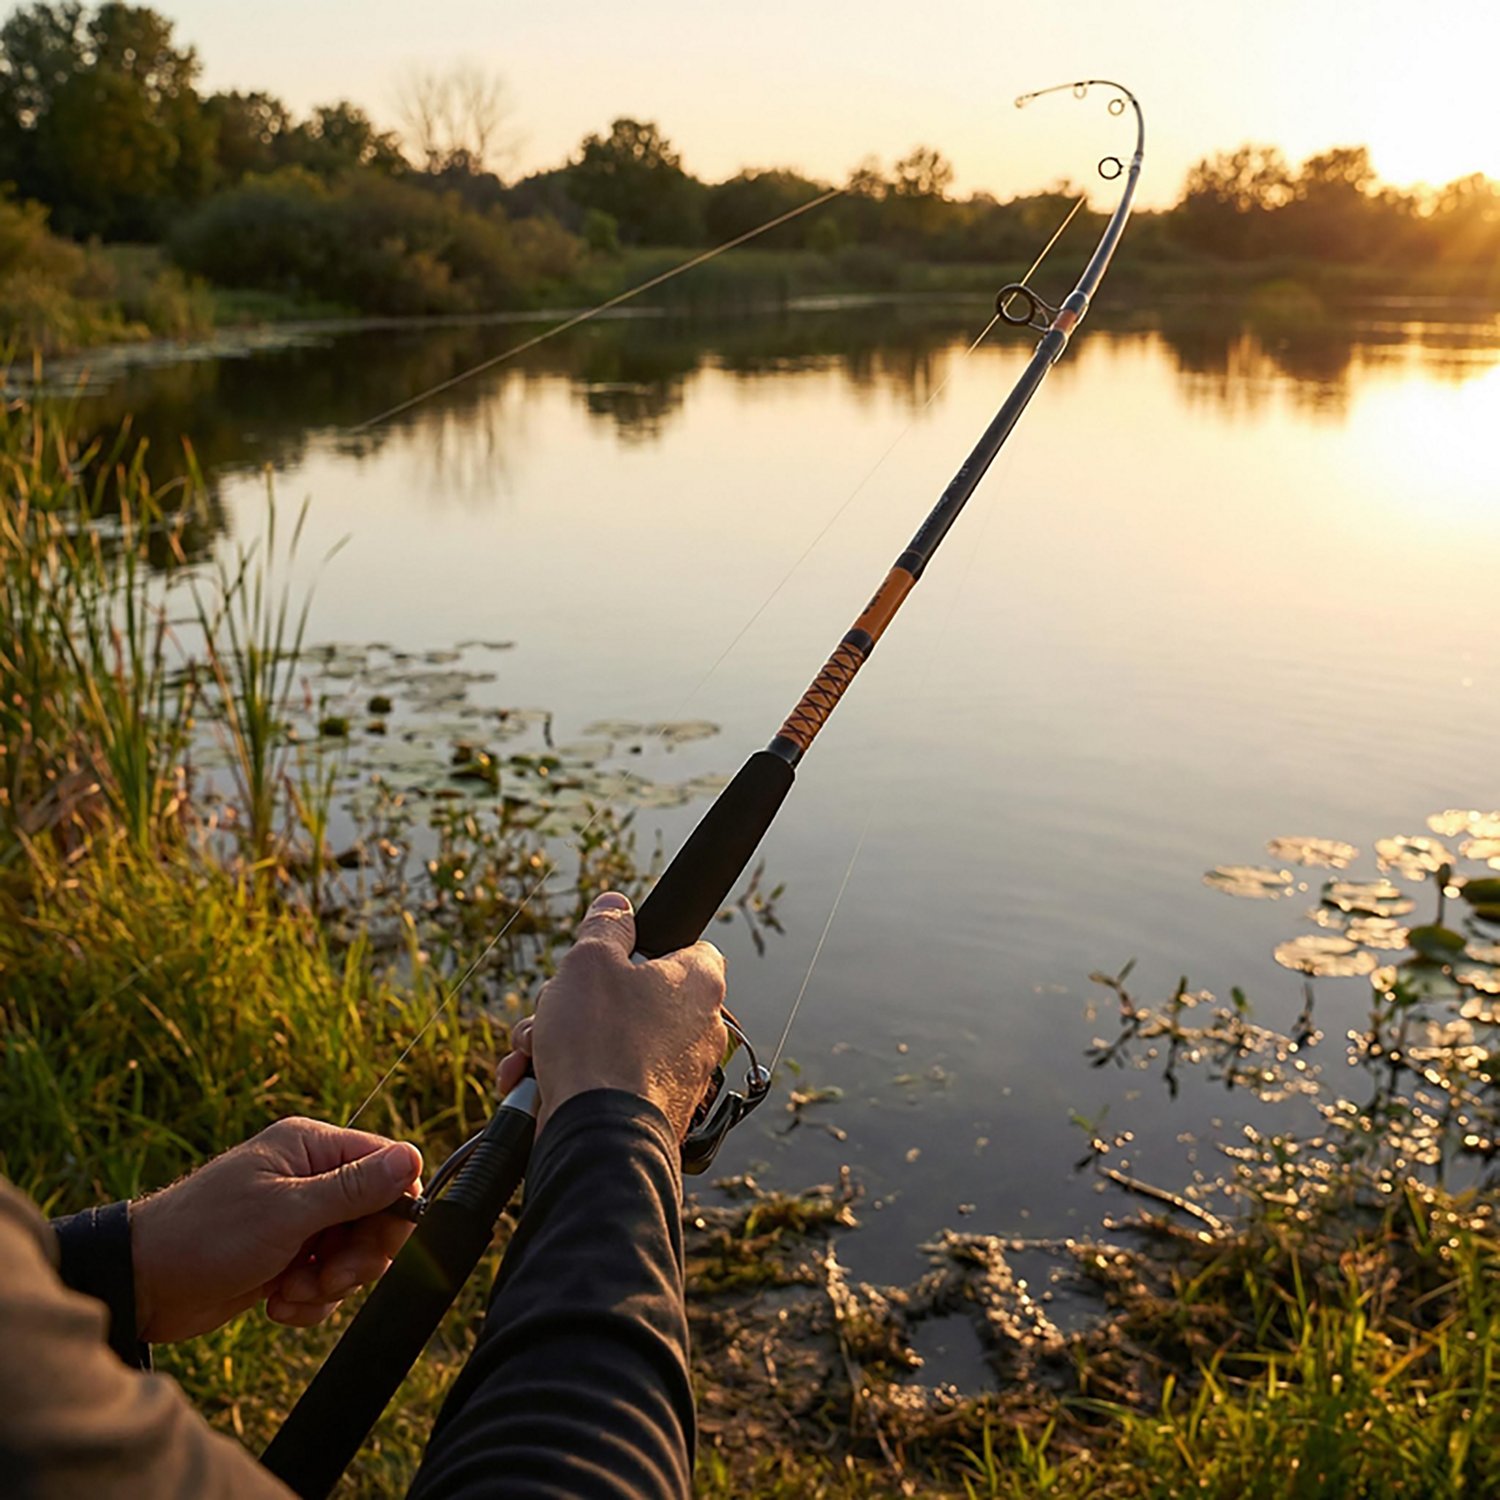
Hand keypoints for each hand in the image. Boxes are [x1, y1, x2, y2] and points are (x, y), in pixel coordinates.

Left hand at [130, 1117, 422, 1341]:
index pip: (387, 1165)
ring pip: (354, 1253)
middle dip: (357, 1256)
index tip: (379, 1243)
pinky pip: (327, 1281)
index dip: (393, 1207)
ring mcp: (299, 1219)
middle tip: (329, 1277)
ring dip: (330, 1284)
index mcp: (312, 1147)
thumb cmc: (208, 1235)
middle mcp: (310, 1178)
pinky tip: (277, 1305)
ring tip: (291, 1293)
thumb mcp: (288, 1211)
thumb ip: (354, 1188)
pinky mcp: (287, 1258)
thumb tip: (411, 1158)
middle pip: (376, 1215)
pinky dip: (310, 1300)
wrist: (143, 1285)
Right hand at [497, 891, 727, 1140]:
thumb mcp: (590, 962)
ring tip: (533, 1052)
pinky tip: (537, 1083)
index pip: (686, 946)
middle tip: (553, 1009)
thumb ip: (605, 927)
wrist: (600, 1140)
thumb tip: (616, 905)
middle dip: (579, 1002)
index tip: (608, 957)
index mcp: (699, 983)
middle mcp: (701, 1029)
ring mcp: (679, 1075)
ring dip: (564, 1040)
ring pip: (613, 1039)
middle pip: (635, 995)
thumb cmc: (601, 1044)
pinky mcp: (655, 1111)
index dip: (642, 945)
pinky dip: (574, 1078)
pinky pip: (610, 1080)